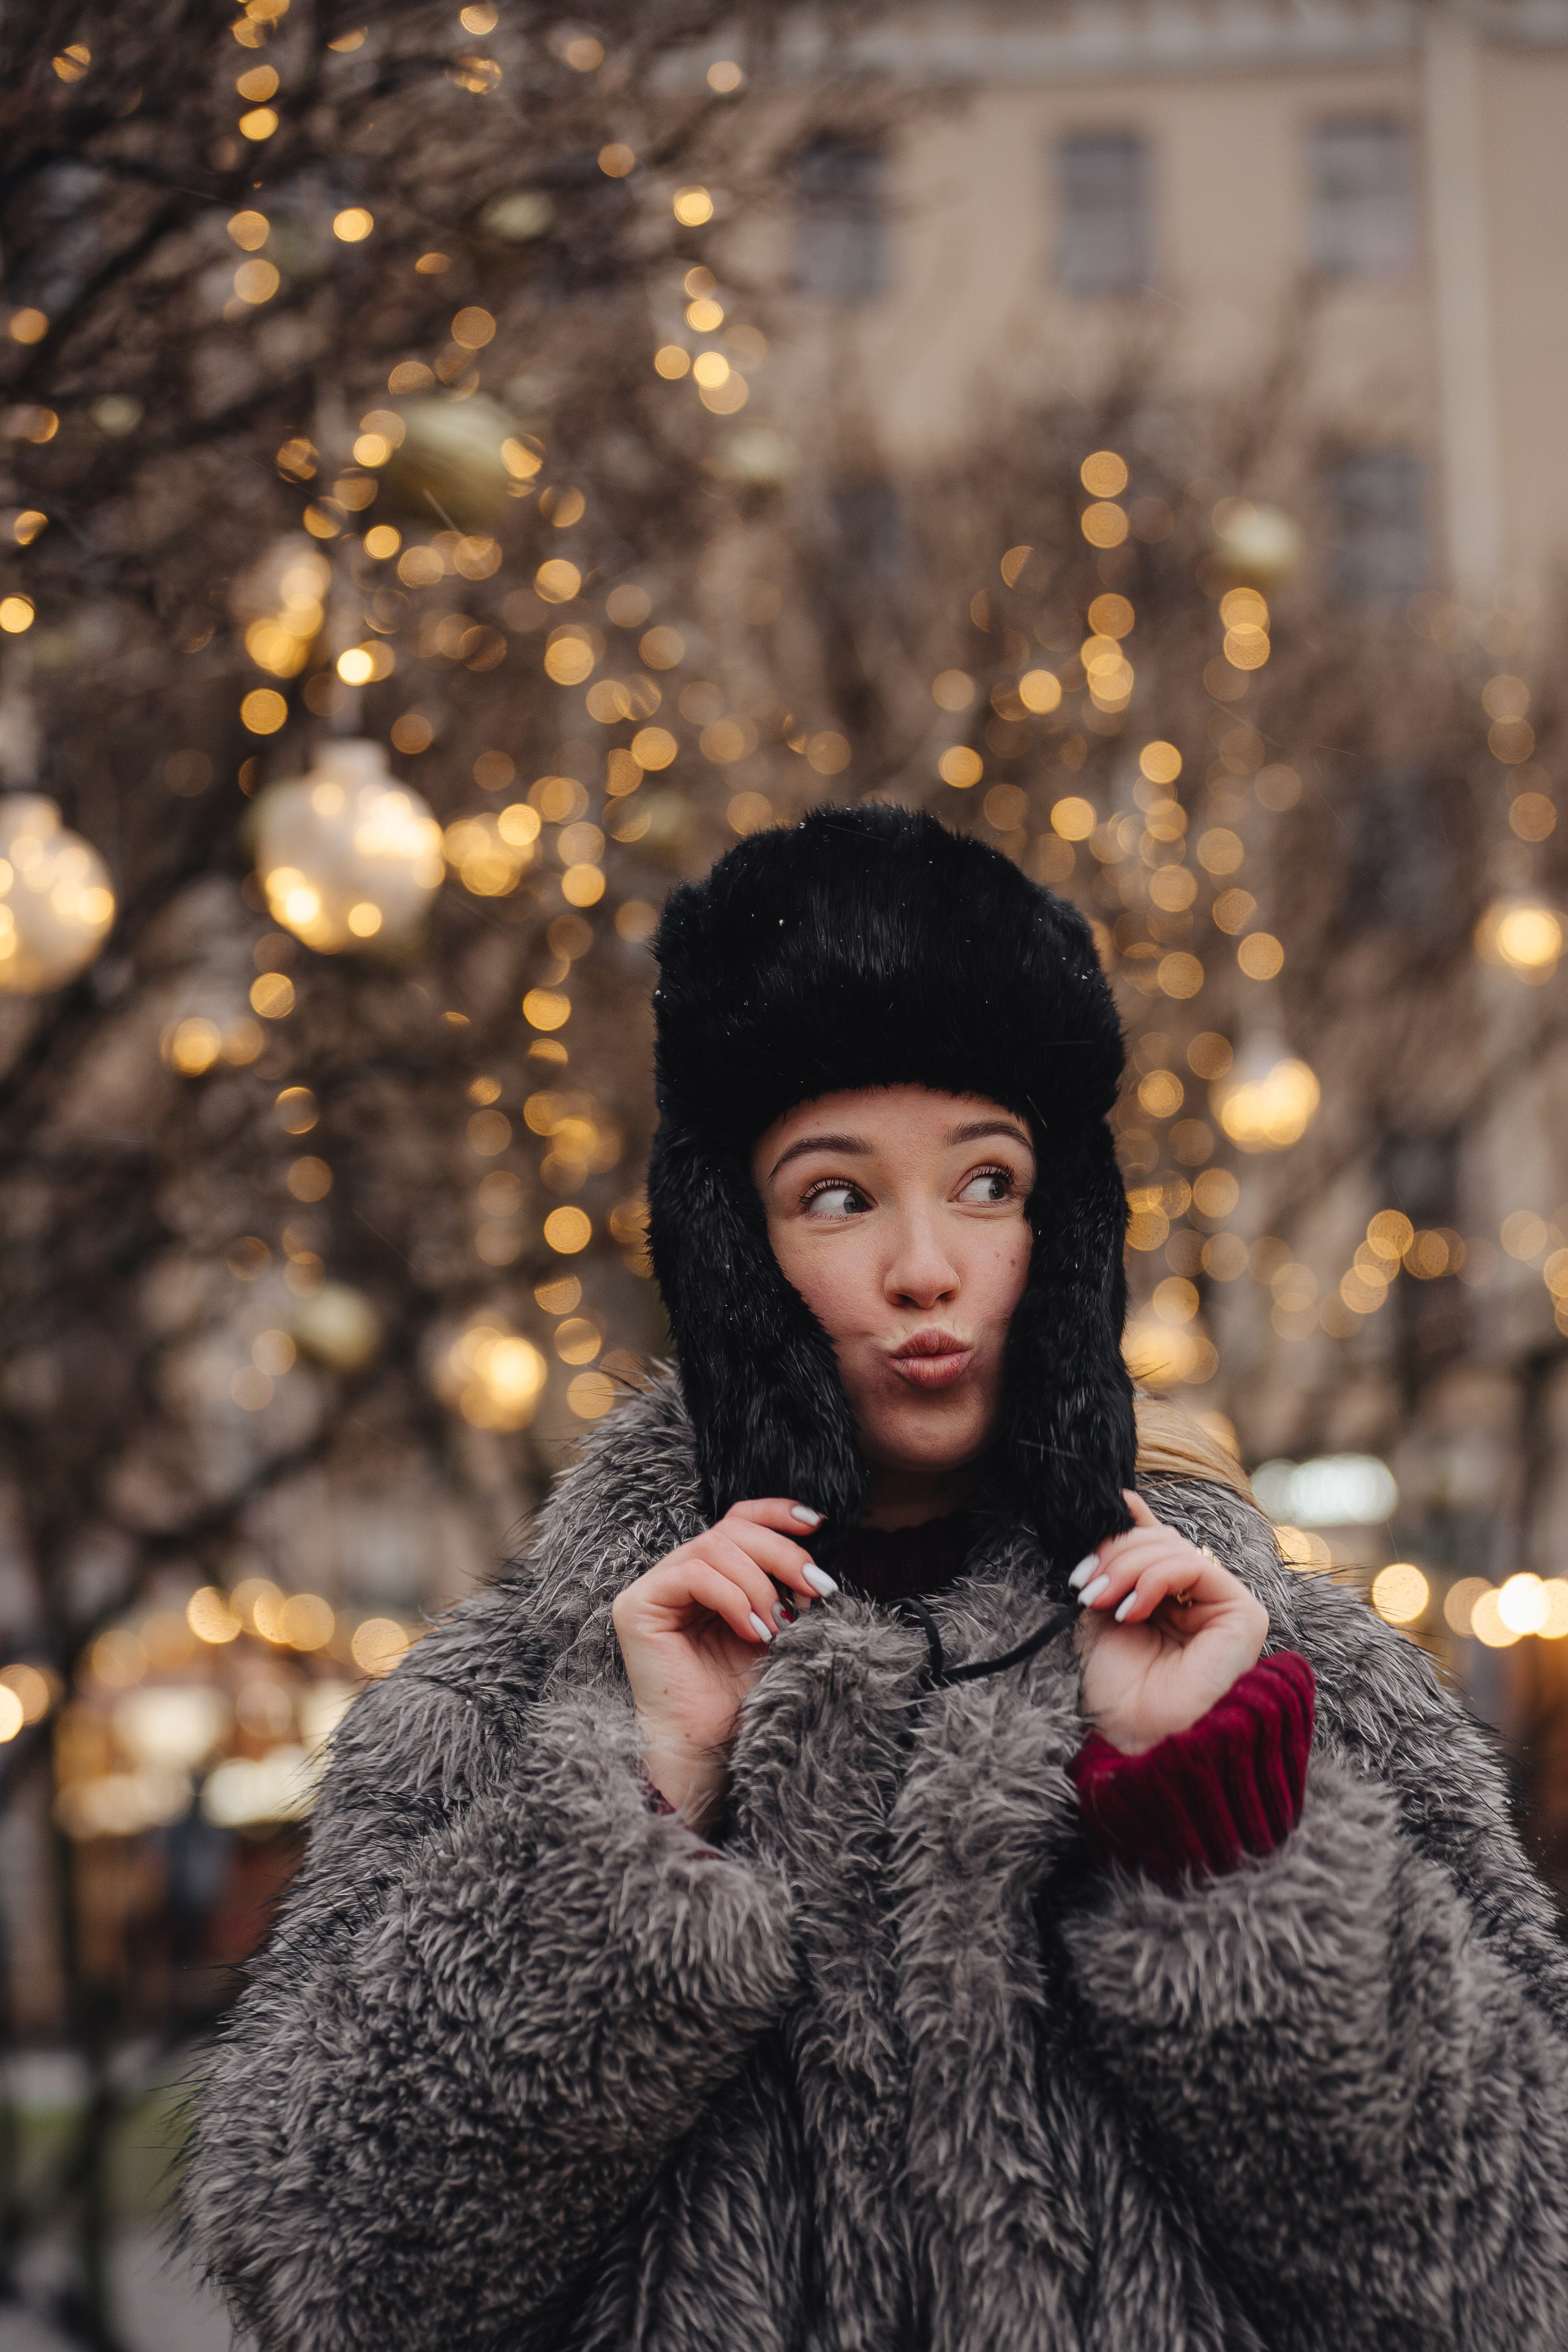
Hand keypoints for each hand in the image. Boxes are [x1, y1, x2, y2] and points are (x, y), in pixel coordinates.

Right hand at [611, 1499, 835, 1823]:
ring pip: (713, 1547)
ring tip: (779, 1625)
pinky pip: (691, 1574)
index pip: (738, 1521)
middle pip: (731, 1529)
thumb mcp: (777, 1630)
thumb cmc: (740, 1696)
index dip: (776, 1513)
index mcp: (712, 1575)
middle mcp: (678, 1574)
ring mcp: (654, 1588)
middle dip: (781, 1553)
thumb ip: (787, 1590)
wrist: (709, 1749)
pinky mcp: (637, 1606)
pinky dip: (732, 1597)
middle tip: (816, 1588)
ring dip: (759, 1583)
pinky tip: (753, 1629)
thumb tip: (815, 1566)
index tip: (818, 1525)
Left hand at [1073, 1490, 1267, 1755]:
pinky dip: (1154, 1579)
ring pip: (1175, 1549)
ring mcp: (1225, 1605)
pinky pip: (1195, 1568)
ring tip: (1097, 1599)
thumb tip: (1126, 1498)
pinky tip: (1131, 1609)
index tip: (1101, 1509)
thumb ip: (1117, 1561)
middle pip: (1162, 1540)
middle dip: (1116, 1554)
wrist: (1137, 1738)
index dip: (1129, 1524)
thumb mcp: (1105, 1608)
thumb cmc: (1118, 1687)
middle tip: (1083, 1584)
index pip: (1157, 1541)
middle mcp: (1203, 1599)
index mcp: (1172, 1598)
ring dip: (1127, 1567)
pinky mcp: (1243, 1614)